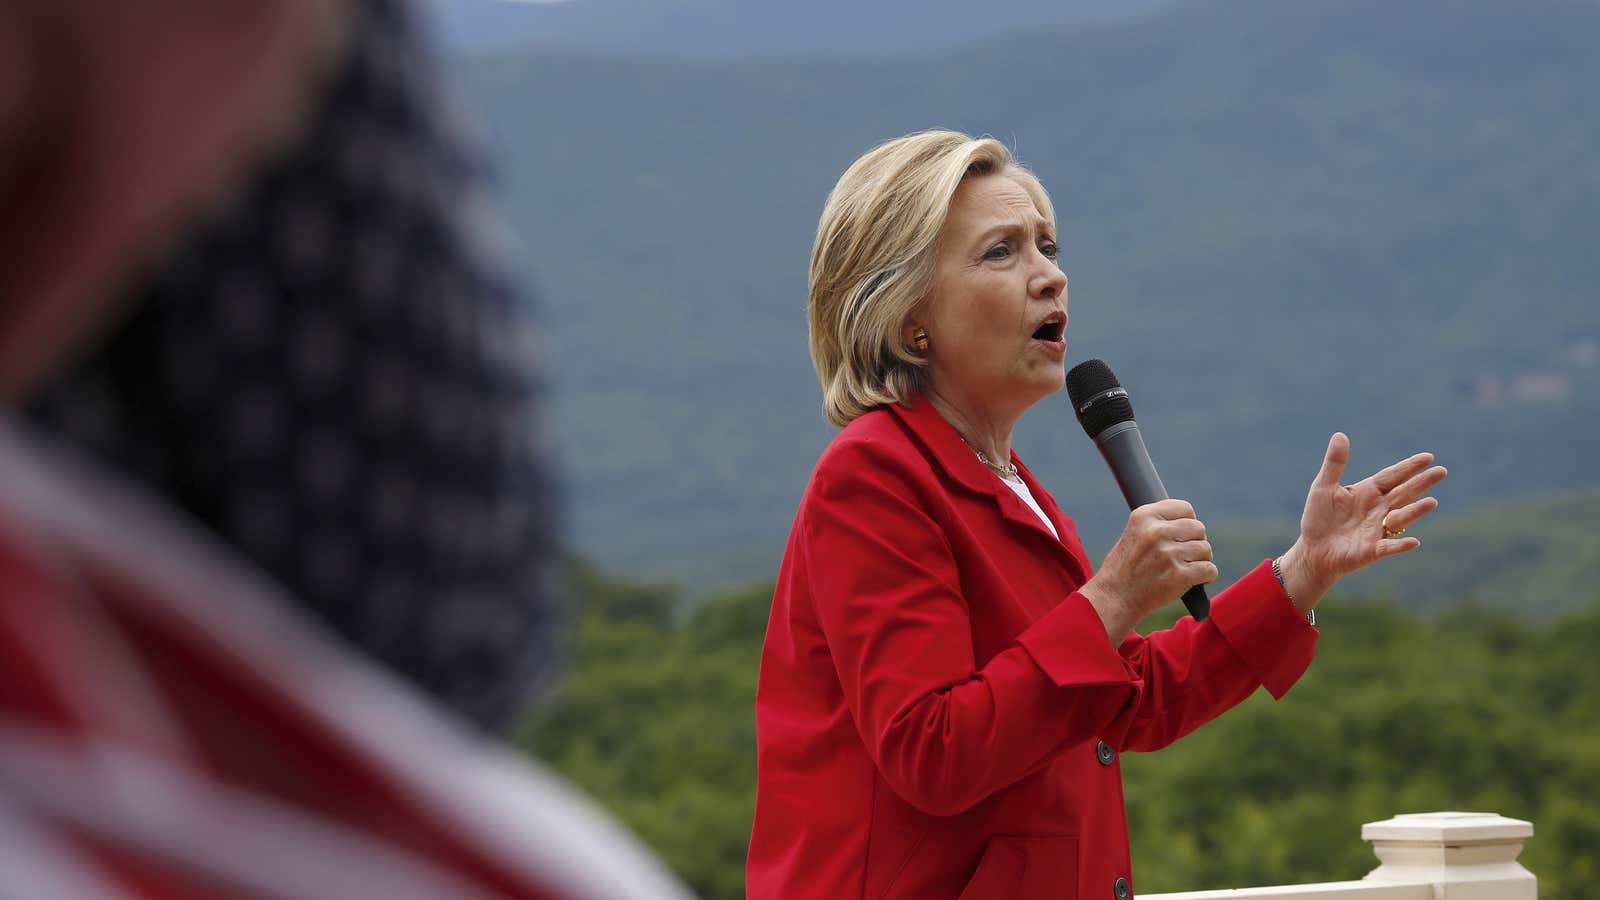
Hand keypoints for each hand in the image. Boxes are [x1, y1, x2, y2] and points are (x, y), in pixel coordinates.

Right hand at [1081, 499, 1216, 643]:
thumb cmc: (1125, 568)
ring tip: (1186, 569)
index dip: (1187, 522)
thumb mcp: (1133, 534)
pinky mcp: (1180, 575)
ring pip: (1205, 550)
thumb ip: (1158, 524)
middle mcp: (1156, 532)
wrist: (1115, 599)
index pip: (1185, 509)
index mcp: (1144, 516)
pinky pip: (1209, 569)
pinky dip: (1207, 576)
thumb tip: (1190, 521)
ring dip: (1201, 560)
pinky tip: (1195, 580)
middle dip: (1195, 542)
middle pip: (1198, 528)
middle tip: (1184, 555)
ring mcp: (1168, 554)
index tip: (1182, 535)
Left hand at [1277, 432, 1446, 609]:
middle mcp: (1378, 509)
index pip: (1392, 476)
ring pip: (1401, 518)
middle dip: (1422, 483)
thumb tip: (1339, 434)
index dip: (1409, 467)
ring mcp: (1378, 530)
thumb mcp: (1323, 487)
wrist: (1313, 550)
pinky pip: (1388, 547)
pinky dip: (1400, 545)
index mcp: (1368, 492)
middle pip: (1404, 493)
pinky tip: (1413, 542)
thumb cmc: (1319, 518)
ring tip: (1432, 502)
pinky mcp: (1372, 550)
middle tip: (1441, 471)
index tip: (1428, 457)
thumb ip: (1335, 464)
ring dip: (1415, 511)